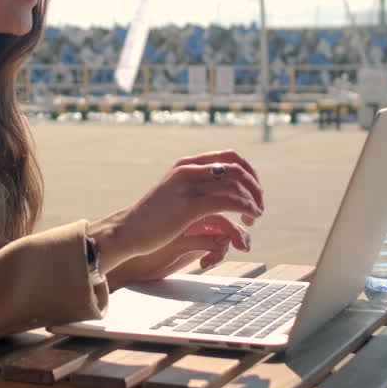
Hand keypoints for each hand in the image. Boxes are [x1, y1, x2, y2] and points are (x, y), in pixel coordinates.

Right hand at [87, 150, 263, 276]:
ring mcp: (188, 186)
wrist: (127, 232)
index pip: (230, 156)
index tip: (255, 191)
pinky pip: (229, 201)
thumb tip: (220, 192)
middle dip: (255, 187)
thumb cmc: (152, 220)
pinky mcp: (190, 206)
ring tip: (255, 217)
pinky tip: (248, 219)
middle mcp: (188, 170)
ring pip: (236, 184)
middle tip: (259, 206)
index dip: (250, 172)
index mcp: (186, 165)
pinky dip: (245, 208)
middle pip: (238, 168)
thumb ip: (195, 189)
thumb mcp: (174, 195)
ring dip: (253, 200)